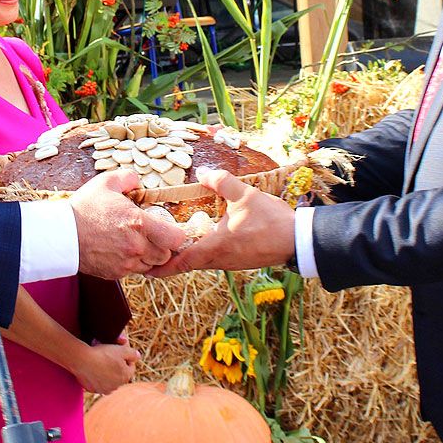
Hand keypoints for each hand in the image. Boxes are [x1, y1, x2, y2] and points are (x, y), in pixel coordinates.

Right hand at [69, 170, 185, 278]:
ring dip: (148, 256)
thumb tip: (138, 182)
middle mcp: (135, 247)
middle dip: (162, 245)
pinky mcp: (115, 273)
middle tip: (150, 235)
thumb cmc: (83, 209)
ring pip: (151, 265)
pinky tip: (121, 250)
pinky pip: (134, 271)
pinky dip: (132, 263)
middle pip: (166, 255)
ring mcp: (125, 263)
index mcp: (138, 224)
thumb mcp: (106, 182)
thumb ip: (128, 178)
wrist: (61, 235)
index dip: (175, 233)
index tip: (167, 227)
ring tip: (135, 243)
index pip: (176, 238)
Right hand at [72, 333, 137, 393]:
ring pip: (109, 379)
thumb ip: (133, 353)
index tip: (119, 351)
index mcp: (125, 377)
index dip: (126, 357)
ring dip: (107, 371)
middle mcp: (116, 386)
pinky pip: (98, 382)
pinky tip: (93, 367)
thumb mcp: (122, 350)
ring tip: (101, 361)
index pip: (130, 366)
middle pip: (120, 373)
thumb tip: (138, 356)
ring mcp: (104, 389)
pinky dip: (97, 376)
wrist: (82, 360)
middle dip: (116, 365)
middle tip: (109, 355)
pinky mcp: (93, 390)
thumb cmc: (103, 354)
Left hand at [148, 167, 295, 276]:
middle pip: (188, 265)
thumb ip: (221, 181)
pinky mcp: (240, 261)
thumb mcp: (244, 195)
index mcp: (216, 247)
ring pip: (201, 263)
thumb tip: (202, 172)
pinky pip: (214, 260)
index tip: (144, 270)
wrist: (297, 240)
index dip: (162, 267)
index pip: (182, 262)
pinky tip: (199, 241)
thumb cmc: (271, 220)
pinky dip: (200, 254)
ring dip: (185, 258)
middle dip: (169, 262)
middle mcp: (220, 259)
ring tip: (170, 247)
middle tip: (152, 254)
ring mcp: (231, 262)